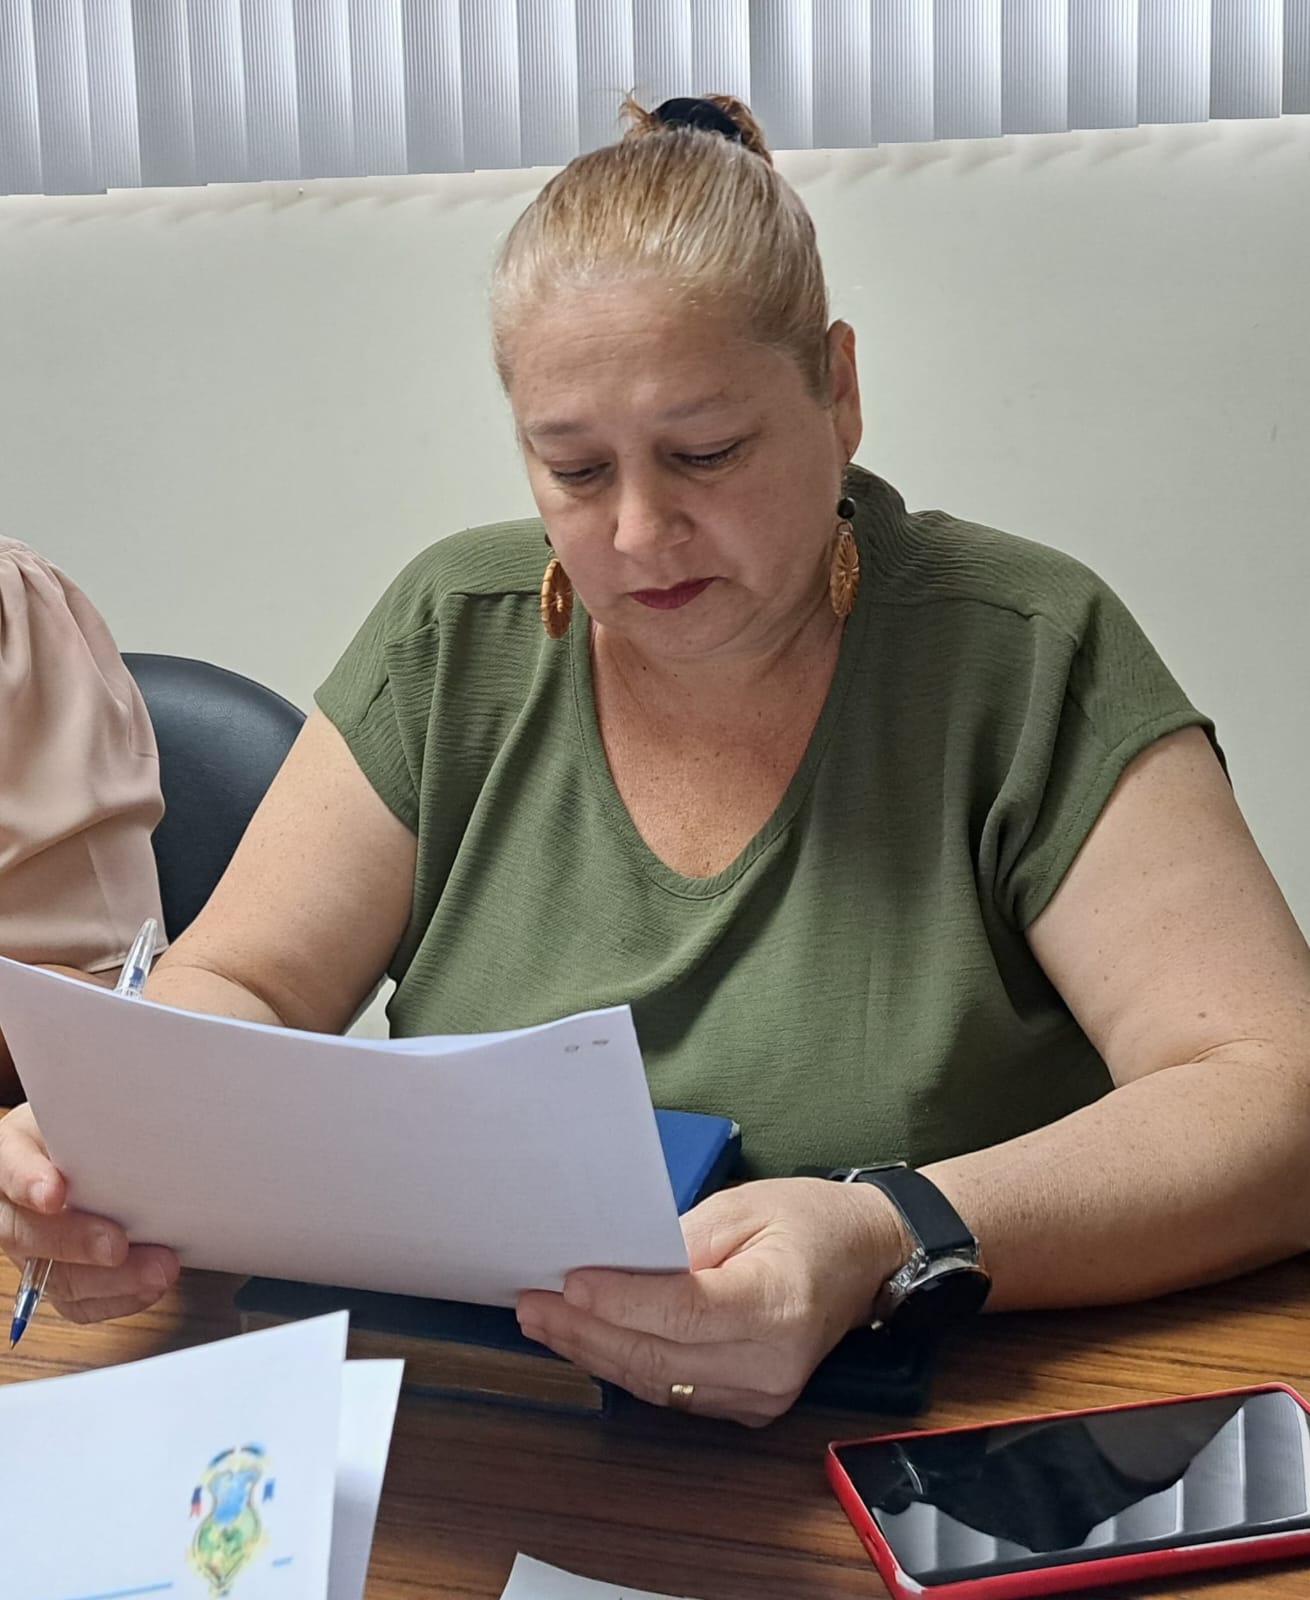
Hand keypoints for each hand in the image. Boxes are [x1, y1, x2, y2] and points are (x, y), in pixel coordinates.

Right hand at [0, 1104, 178, 1323]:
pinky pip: (77, 1302)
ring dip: (110, 1281)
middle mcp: (10, 1205)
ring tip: (159, 1271)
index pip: (8, 1165)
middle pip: (23, 1232)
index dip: (28, 1181)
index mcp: (11, 1152)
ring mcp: (29, 1247)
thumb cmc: (88, 1129)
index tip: (54, 1193)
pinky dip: (118, 1298)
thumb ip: (101, 1122)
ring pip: (54, 1277)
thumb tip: (147, 1124)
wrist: (85, 1151)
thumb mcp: (84, 1112)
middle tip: (117, 1246)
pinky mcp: (53, 1278)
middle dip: (73, 1242)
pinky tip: (149, 1286)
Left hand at [516, 1177, 905, 1425]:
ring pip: (657, 1383)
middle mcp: (771, 1364)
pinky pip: (673, 1392)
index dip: (619, 1301)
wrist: (866, 1257)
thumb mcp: (742, 1206)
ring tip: (546, 1322)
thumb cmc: (810, 1222)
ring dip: (595, 1352)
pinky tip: (590, 1342)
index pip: (682, 1311)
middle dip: (586, 1331)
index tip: (569, 1282)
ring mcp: (762, 1394)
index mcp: (778, 1304)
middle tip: (534, 1304)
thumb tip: (614, 1265)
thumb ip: (679, 1240)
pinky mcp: (749, 1405)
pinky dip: (627, 1366)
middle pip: (658, 1357)